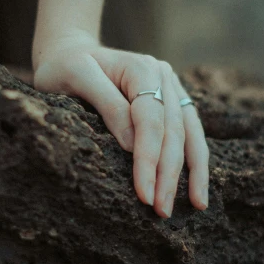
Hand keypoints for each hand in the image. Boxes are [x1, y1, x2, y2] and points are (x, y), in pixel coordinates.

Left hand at [33, 30, 208, 217]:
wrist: (68, 53)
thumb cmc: (65, 66)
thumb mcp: (76, 77)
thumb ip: (108, 105)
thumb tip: (132, 146)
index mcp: (142, 68)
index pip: (151, 119)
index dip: (149, 158)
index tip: (144, 193)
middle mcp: (163, 76)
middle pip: (173, 131)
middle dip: (169, 174)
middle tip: (161, 211)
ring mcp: (170, 89)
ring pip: (190, 135)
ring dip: (192, 173)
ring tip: (196, 206)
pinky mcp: (170, 104)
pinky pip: (189, 135)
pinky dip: (195, 163)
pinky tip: (198, 189)